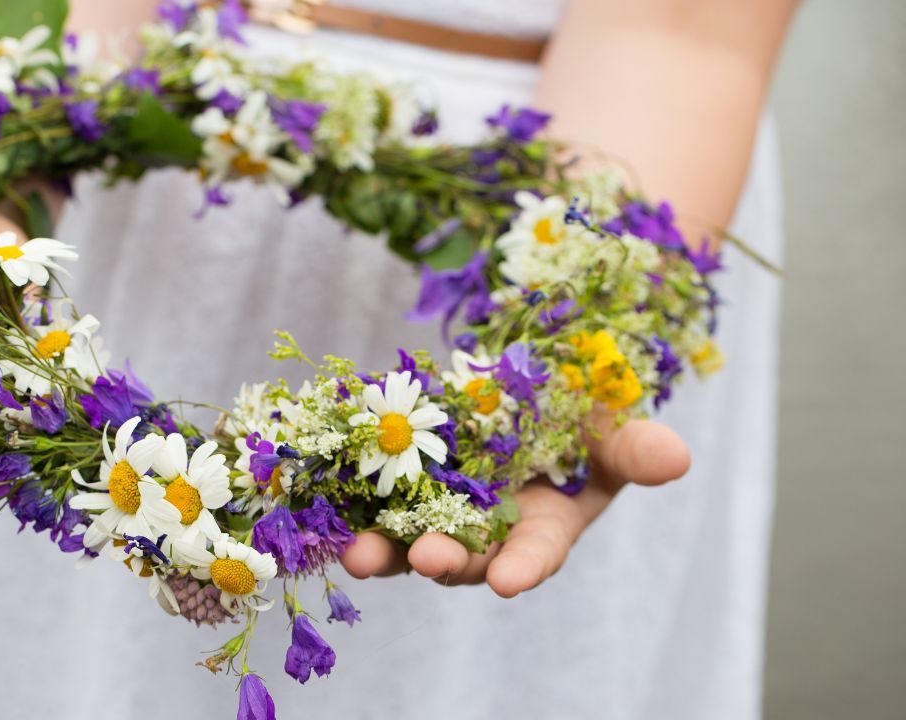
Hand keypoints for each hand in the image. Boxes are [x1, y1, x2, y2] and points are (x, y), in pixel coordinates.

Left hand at [339, 414, 690, 596]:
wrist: (520, 393)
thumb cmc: (576, 418)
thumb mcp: (609, 427)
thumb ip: (635, 448)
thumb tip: (677, 458)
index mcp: (542, 525)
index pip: (537, 554)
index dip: (526, 567)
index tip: (513, 582)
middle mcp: (485, 530)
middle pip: (464, 557)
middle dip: (446, 561)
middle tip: (426, 560)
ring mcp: (434, 511)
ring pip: (405, 541)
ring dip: (382, 551)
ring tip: (358, 555)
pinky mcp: (394, 485)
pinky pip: (367, 502)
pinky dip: (346, 506)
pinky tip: (324, 509)